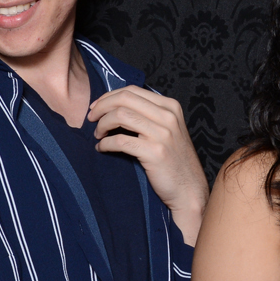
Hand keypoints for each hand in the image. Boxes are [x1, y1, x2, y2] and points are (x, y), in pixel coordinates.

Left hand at [87, 86, 209, 244]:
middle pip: (124, 99)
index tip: (96, 107)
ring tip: (97, 135)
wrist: (189, 190)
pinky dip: (105, 143)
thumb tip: (116, 105)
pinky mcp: (155, 152)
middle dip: (101, 107)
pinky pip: (120, 140)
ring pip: (120, 116)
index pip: (132, 90)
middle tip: (91, 119)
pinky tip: (102, 148)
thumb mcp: (168, 130)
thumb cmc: (174, 162)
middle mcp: (168, 116)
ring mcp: (163, 134)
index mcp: (170, 106)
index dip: (108, 97)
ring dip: (102, 125)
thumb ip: (149, 115)